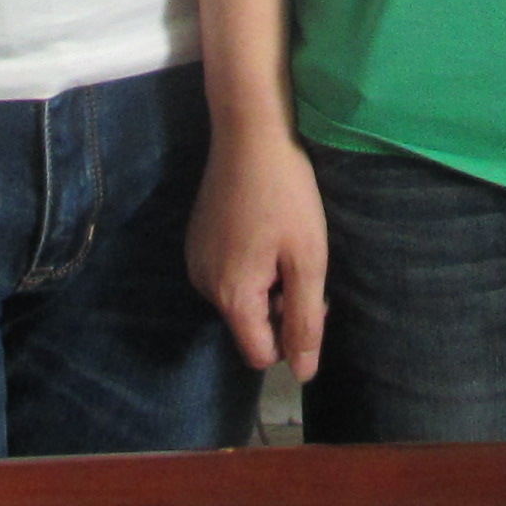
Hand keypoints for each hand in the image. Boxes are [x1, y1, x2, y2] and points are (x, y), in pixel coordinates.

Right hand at [188, 123, 328, 379]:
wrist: (249, 131)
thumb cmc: (286, 193)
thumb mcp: (307, 258)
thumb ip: (304, 320)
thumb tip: (303, 374)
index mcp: (231, 296)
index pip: (260, 353)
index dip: (291, 335)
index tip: (310, 294)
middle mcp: (204, 285)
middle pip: (249, 325)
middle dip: (278, 305)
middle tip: (301, 259)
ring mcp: (195, 260)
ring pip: (239, 298)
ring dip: (265, 283)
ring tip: (282, 239)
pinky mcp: (196, 238)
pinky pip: (226, 273)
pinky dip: (249, 263)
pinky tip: (262, 227)